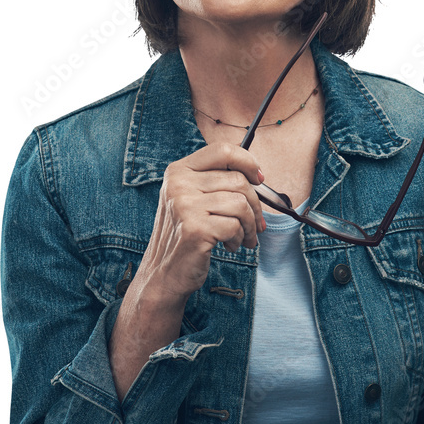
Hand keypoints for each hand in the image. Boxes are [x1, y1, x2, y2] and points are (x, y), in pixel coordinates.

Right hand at [133, 142, 266, 306]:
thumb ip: (216, 181)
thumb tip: (256, 175)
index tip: (259, 178)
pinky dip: (239, 238)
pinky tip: (229, 245)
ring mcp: (184, 205)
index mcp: (178, 171)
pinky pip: (235, 226)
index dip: (247, 161)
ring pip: (241, 204)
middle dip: (255, 205)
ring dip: (249, 225)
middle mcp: (178, 184)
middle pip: (238, 180)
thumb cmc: (185, 234)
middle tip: (255, 223)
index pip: (222, 151)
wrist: (164, 272)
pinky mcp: (194, 228)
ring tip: (242, 237)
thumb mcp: (193, 199)